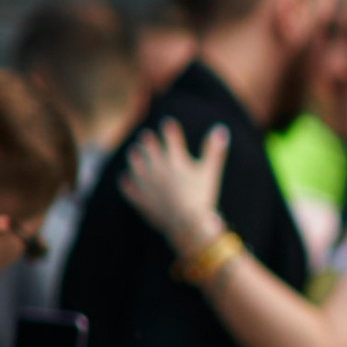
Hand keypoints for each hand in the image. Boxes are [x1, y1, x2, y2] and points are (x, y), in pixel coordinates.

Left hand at [121, 119, 228, 255]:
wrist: (187, 223)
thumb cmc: (202, 196)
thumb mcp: (210, 172)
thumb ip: (214, 150)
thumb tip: (221, 129)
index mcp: (176, 160)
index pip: (171, 139)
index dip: (169, 129)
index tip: (167, 123)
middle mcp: (158, 169)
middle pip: (149, 150)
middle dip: (147, 141)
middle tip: (145, 136)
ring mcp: (147, 184)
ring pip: (136, 166)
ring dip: (134, 158)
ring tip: (133, 152)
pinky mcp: (141, 200)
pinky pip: (129, 188)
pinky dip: (126, 182)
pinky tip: (125, 179)